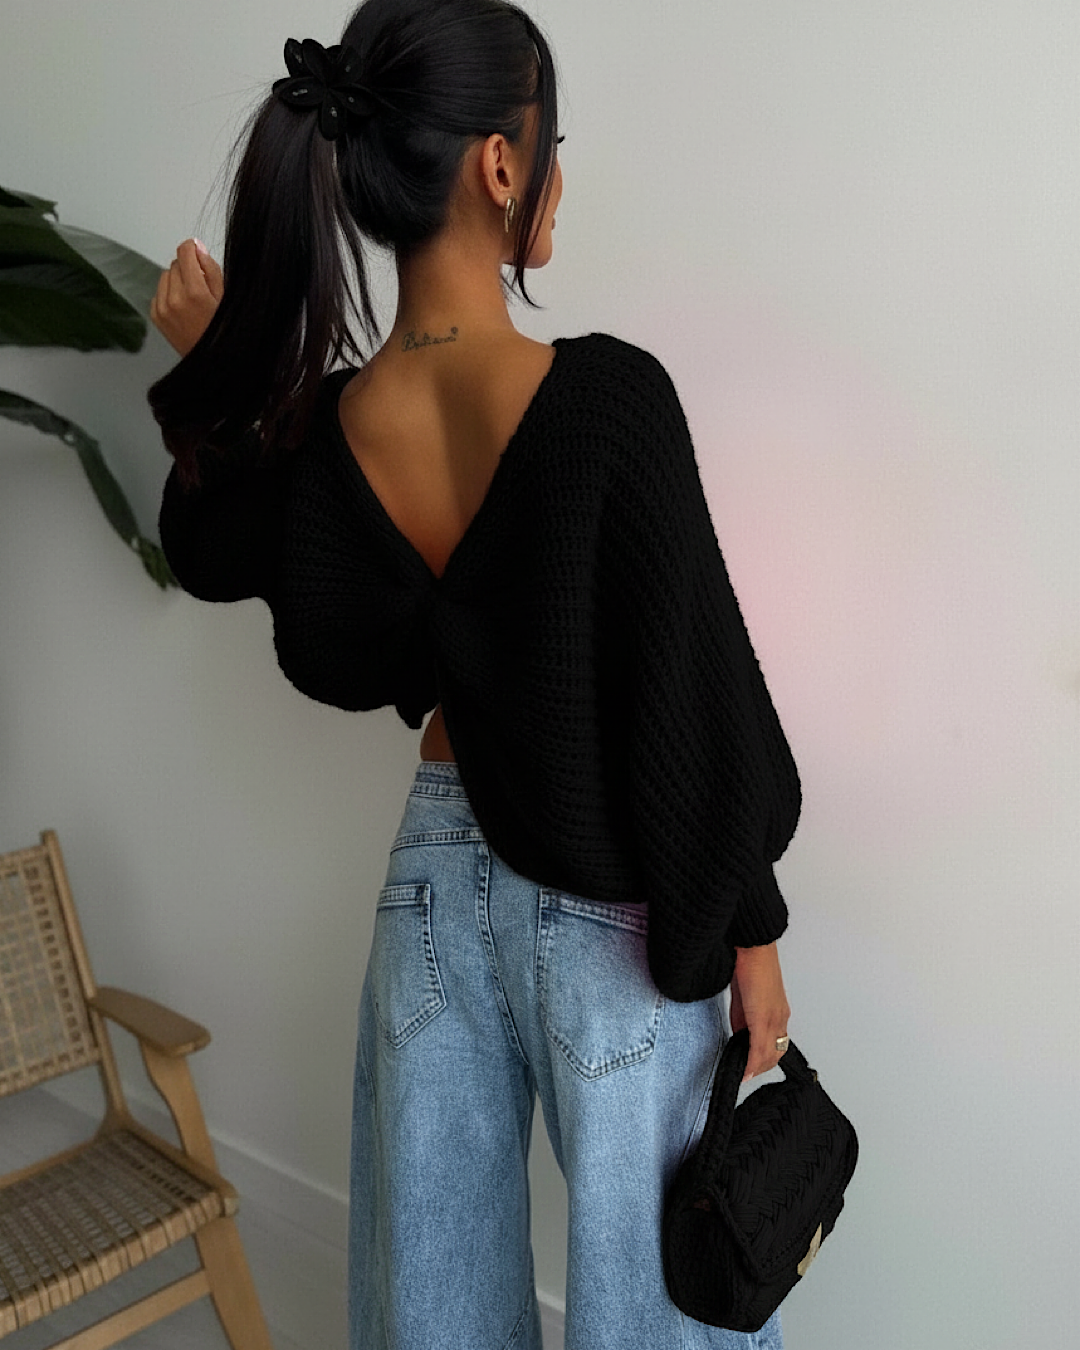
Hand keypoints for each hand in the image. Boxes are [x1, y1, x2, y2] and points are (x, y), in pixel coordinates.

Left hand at [150, 238, 223, 356]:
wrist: (210, 360)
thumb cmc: (221, 330)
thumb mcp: (225, 297)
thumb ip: (210, 269)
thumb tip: (198, 248)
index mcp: (194, 292)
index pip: (184, 252)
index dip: (191, 248)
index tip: (196, 250)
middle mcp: (175, 299)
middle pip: (175, 264)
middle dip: (187, 269)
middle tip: (201, 287)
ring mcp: (163, 308)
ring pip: (165, 276)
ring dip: (177, 281)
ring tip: (192, 299)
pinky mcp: (156, 316)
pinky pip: (159, 292)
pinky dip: (169, 294)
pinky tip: (183, 308)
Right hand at [729, 941, 790, 1081]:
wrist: (752, 945)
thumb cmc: (749, 963)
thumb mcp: (744, 996)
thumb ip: (743, 1016)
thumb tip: (740, 1032)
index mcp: (777, 1011)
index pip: (775, 1044)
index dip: (764, 1060)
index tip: (751, 1067)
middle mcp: (779, 1017)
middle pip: (775, 1053)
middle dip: (761, 1067)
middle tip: (747, 1074)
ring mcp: (774, 1017)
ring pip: (770, 1053)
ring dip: (757, 1067)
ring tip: (745, 1074)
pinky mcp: (763, 1016)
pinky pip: (759, 1046)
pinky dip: (752, 1061)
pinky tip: (745, 1069)